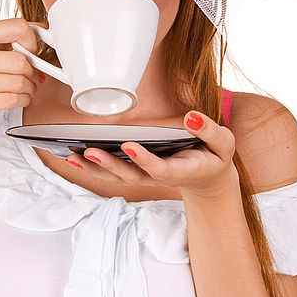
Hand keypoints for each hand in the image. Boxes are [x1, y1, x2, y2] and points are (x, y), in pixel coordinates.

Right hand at [0, 18, 42, 132]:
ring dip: (29, 88)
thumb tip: (38, 31)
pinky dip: (23, 100)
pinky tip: (19, 98)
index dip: (30, 40)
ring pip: (18, 82)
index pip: (15, 27)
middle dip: (31, 70)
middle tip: (30, 74)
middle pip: (19, 60)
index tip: (31, 50)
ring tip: (25, 88)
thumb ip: (0, 39)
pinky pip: (11, 100)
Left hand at [67, 110, 239, 201]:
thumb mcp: (223, 143)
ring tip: (73, 156)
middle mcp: (159, 176)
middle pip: (131, 175)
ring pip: (117, 177)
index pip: (161, 168)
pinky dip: (92, 166)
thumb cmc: (214, 157)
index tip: (130, 146)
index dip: (145, 160)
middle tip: (91, 151)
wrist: (208, 179)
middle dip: (110, 165)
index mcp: (181, 170)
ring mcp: (145, 176)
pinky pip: (111, 173)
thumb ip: (210, 131)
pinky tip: (73, 157)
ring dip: (94, 168)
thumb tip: (192, 117)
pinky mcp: (135, 172)